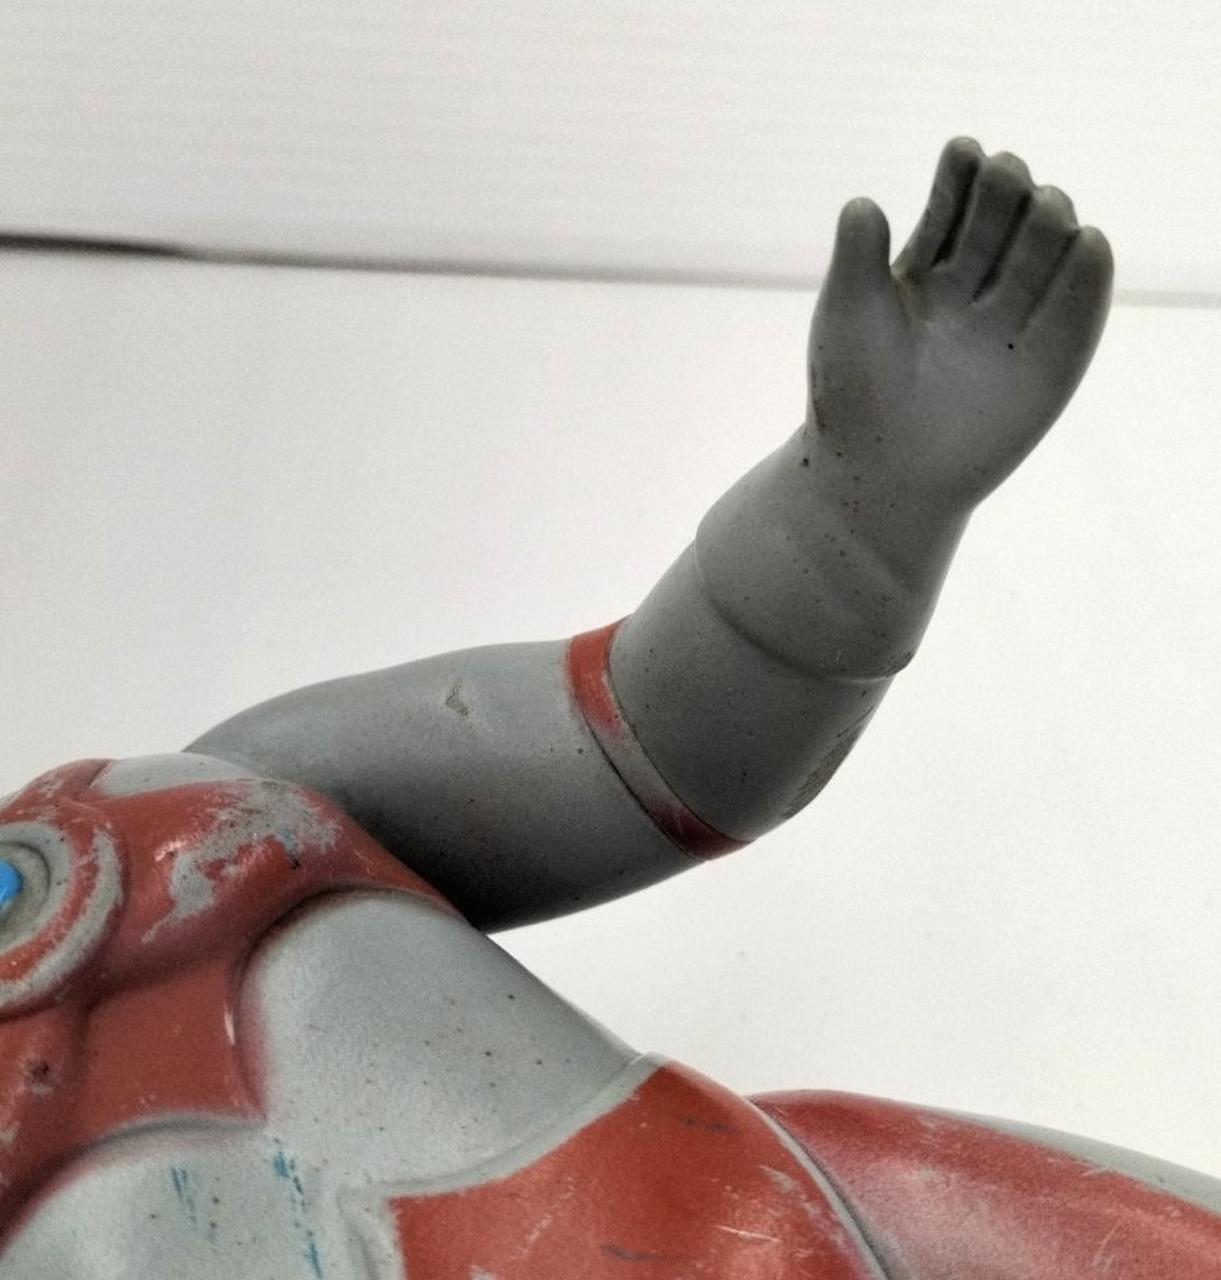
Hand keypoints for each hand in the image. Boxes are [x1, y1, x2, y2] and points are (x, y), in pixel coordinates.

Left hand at [807, 138, 1112, 513]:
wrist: (881, 474)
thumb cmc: (850, 394)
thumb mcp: (847, 314)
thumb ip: (858, 255)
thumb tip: (863, 201)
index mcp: (923, 272)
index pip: (956, 202)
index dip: (963, 173)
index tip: (962, 155)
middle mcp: (973, 290)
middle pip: (1005, 214)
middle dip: (1008, 187)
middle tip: (1001, 177)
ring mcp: (1014, 322)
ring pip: (1047, 247)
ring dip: (1050, 216)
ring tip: (1043, 206)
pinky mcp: (1051, 361)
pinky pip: (1081, 306)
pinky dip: (1090, 270)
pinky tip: (1088, 241)